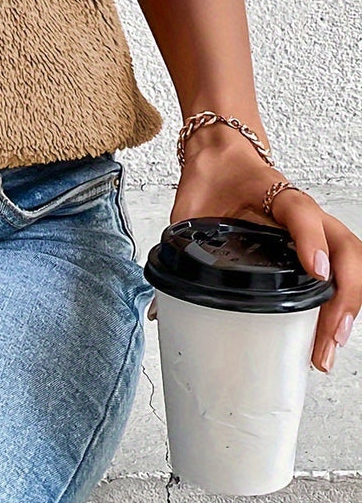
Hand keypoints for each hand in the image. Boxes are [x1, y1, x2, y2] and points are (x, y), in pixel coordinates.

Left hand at [146, 132, 360, 374]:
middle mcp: (301, 212)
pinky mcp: (313, 242)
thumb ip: (177, 248)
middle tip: (327, 336)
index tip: (315, 272)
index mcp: (274, 193)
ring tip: (330, 343)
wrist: (222, 158)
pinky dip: (344, 297)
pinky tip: (331, 330)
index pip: (300, 211)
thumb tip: (159, 307)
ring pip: (350, 258)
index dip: (310, 241)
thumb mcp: (191, 209)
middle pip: (344, 245)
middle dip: (344, 294)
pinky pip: (342, 265)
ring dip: (349, 301)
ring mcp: (313, 227)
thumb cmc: (212, 180)